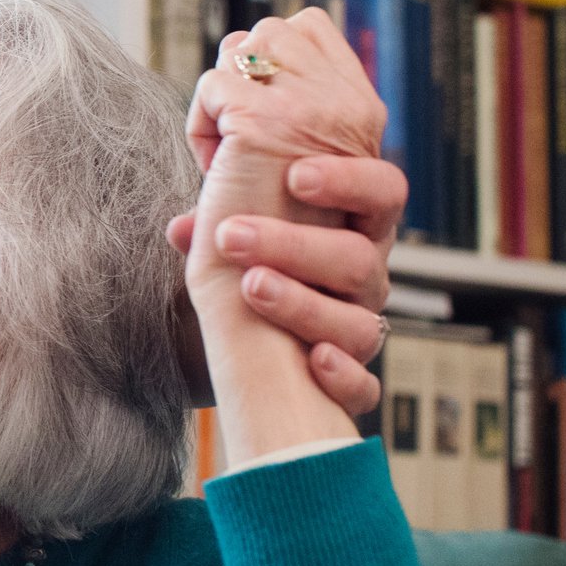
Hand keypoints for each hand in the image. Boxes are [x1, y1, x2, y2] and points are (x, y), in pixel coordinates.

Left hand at [166, 154, 404, 417]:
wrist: (248, 334)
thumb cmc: (246, 253)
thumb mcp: (239, 213)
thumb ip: (224, 194)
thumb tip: (185, 213)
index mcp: (351, 227)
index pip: (380, 190)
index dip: (347, 180)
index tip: (293, 177)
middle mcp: (363, 277)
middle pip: (360, 259)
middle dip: (296, 246)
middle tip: (231, 236)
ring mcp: (358, 328)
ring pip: (359, 323)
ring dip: (302, 305)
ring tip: (250, 287)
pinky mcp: (350, 381)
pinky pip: (363, 388)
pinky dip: (345, 377)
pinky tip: (316, 361)